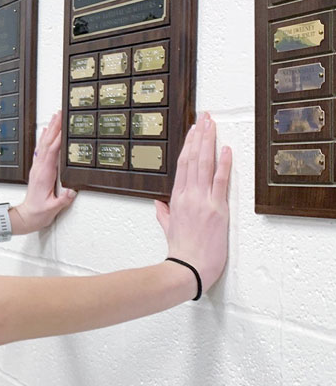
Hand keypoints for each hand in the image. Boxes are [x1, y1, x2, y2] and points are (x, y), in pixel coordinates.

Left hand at [13, 111, 76, 233]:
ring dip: (50, 130)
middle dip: (54, 127)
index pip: (52, 152)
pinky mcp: (38, 169)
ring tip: (55, 117)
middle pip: (47, 143)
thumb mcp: (51, 209)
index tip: (64, 125)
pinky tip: (46, 131)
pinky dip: (44, 139)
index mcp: (44, 174)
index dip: (58, 138)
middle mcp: (39, 168)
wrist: (26, 216)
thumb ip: (62, 201)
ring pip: (44, 144)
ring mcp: (38, 167)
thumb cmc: (38, 213)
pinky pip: (41, 150)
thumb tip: (71, 191)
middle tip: (60, 113)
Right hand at [154, 113, 231, 292]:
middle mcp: (188, 195)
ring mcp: (202, 200)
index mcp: (177, 199)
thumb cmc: (181, 250)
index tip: (193, 130)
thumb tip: (159, 203)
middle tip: (205, 118)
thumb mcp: (168, 228)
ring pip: (204, 164)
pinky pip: (220, 181)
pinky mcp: (217, 209)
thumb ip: (163, 212)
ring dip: (209, 142)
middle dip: (199, 136)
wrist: (189, 267)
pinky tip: (225, 149)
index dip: (189, 145)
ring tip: (212, 125)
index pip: (183, 165)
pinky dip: (223, 164)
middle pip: (193, 158)